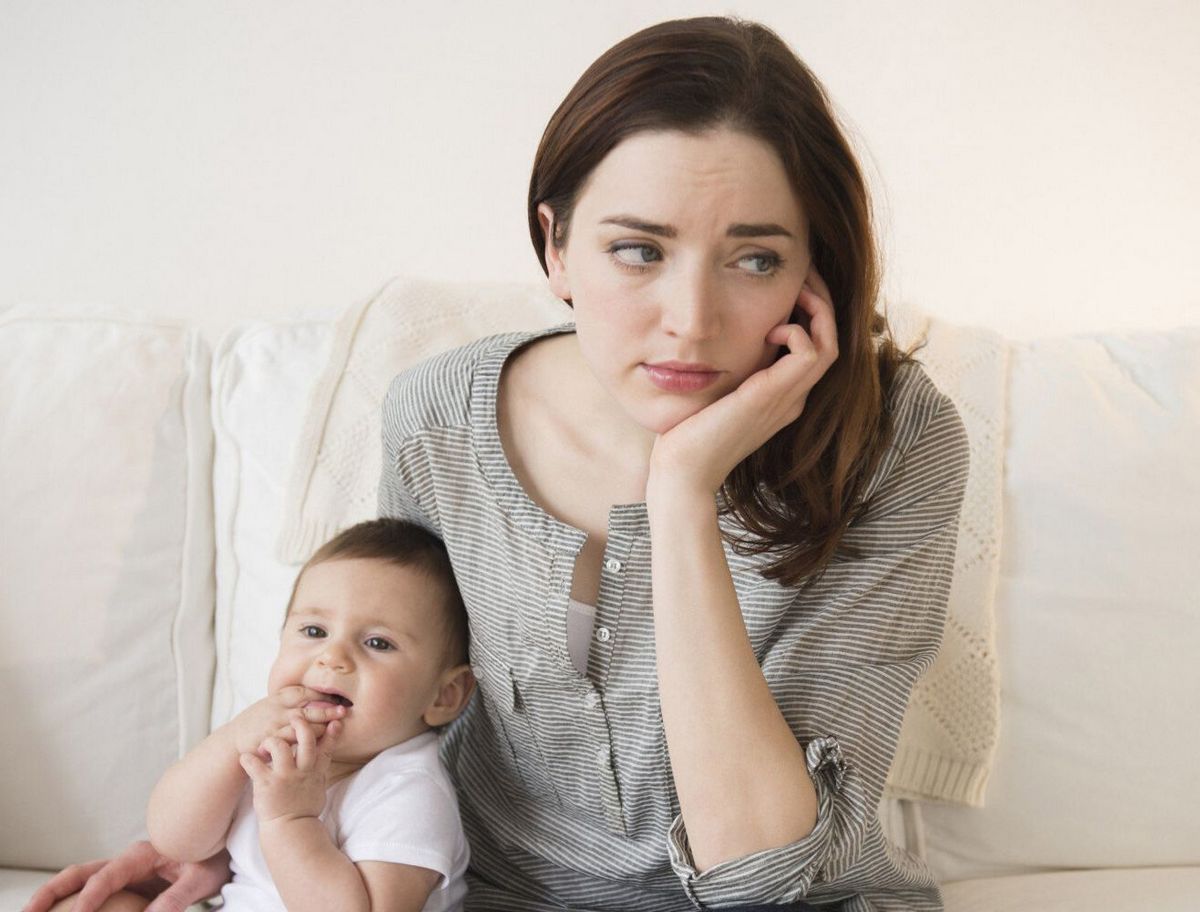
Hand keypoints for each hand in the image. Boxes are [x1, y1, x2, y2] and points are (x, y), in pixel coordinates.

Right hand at [22, 841, 230, 911]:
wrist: (220, 848)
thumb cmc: (211, 859)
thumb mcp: (200, 878)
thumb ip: (177, 897)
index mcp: (144, 854)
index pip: (109, 875)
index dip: (92, 895)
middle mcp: (127, 861)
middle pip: (80, 873)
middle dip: (52, 891)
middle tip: (29, 911)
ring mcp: (122, 873)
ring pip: (79, 881)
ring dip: (53, 896)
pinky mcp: (123, 884)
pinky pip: (92, 892)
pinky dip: (72, 903)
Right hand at [224, 686, 346, 758]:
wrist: (233, 742)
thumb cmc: (258, 723)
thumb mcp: (273, 705)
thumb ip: (293, 701)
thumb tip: (321, 697)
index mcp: (278, 698)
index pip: (304, 692)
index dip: (322, 694)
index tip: (338, 697)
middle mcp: (276, 710)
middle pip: (307, 708)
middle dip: (327, 710)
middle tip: (343, 711)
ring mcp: (272, 727)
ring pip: (301, 727)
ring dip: (319, 728)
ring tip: (334, 728)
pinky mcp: (269, 743)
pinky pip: (290, 743)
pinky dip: (304, 743)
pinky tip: (316, 744)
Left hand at [239, 715, 341, 823]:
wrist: (290, 830)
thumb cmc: (304, 807)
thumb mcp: (319, 785)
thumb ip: (321, 765)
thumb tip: (328, 748)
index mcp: (315, 771)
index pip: (327, 747)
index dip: (331, 732)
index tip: (334, 720)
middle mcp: (302, 771)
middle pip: (306, 739)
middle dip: (300, 724)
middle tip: (293, 718)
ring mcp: (284, 777)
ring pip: (279, 745)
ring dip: (270, 741)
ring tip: (265, 746)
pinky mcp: (266, 784)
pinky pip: (254, 764)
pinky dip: (248, 759)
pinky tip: (246, 759)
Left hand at [647, 267, 838, 497]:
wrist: (683, 470)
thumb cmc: (689, 431)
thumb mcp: (715, 387)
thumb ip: (728, 364)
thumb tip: (720, 329)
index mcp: (782, 394)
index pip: (816, 344)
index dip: (811, 309)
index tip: (790, 282)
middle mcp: (792, 396)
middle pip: (831, 339)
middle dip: (821, 299)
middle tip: (802, 272)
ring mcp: (787, 399)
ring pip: (829, 345)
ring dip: (817, 309)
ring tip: (796, 288)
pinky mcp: (772, 398)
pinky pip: (810, 355)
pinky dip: (797, 332)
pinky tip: (769, 328)